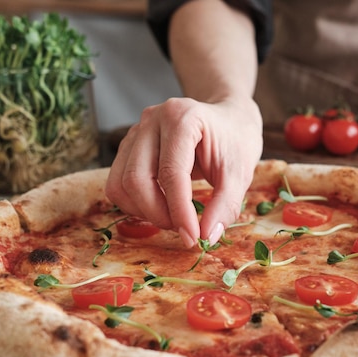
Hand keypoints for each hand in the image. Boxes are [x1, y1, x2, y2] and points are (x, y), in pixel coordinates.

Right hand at [105, 97, 262, 246]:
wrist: (229, 117)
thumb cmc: (235, 141)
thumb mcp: (239, 173)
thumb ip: (225, 205)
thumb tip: (207, 237)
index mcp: (181, 118)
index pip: (170, 173)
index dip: (179, 211)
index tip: (193, 238)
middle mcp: (151, 120)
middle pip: (136, 179)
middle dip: (158, 214)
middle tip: (184, 230)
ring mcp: (136, 132)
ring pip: (120, 183)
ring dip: (143, 212)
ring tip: (173, 219)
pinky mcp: (129, 146)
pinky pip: (118, 182)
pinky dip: (135, 204)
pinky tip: (160, 208)